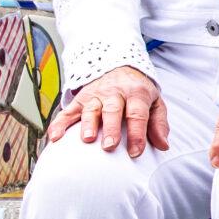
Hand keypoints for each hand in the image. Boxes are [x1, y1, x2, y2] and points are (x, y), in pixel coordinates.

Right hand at [47, 66, 169, 156]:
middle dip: (110, 128)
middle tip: (109, 146)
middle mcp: (115, 92)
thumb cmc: (139, 92)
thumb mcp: (155, 103)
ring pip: (90, 109)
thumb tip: (163, 146)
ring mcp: (95, 95)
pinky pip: (68, 111)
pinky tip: (55, 137)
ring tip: (86, 139)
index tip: (136, 153)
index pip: (137, 114)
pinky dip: (60, 123)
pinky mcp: (80, 98)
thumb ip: (158, 124)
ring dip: (87, 124)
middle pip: (112, 110)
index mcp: (136, 93)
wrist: (119, 66)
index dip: (137, 133)